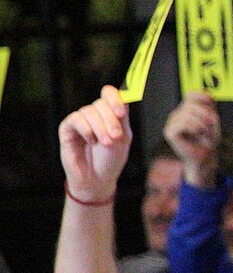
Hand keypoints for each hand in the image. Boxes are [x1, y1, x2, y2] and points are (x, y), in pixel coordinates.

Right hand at [59, 86, 132, 201]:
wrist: (97, 179)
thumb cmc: (111, 160)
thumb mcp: (122, 139)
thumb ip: (122, 119)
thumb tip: (124, 98)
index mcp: (109, 114)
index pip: (109, 93)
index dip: (115, 98)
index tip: (121, 113)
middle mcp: (94, 114)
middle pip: (101, 103)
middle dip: (111, 120)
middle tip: (116, 137)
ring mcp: (80, 121)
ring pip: (89, 111)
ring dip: (100, 127)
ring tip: (106, 143)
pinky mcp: (67, 128)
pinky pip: (76, 119)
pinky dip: (87, 130)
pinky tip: (91, 141)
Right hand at [164, 91, 221, 187]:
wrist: (205, 156)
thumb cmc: (208, 139)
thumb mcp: (213, 119)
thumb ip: (209, 105)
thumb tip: (207, 94)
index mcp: (186, 110)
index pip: (191, 95)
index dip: (202, 98)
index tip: (212, 109)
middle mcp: (177, 114)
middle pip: (191, 104)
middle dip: (205, 114)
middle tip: (211, 125)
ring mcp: (172, 123)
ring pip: (187, 113)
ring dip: (202, 123)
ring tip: (205, 132)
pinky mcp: (169, 132)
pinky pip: (183, 123)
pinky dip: (194, 127)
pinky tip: (198, 133)